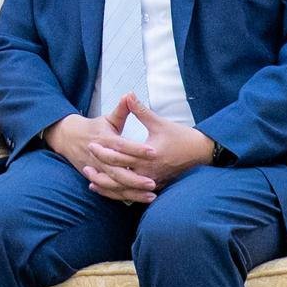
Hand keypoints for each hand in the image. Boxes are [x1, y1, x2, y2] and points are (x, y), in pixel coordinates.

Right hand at [44, 99, 157, 203]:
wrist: (69, 139)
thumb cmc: (94, 127)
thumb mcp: (108, 118)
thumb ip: (122, 109)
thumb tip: (130, 94)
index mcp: (105, 140)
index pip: (122, 146)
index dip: (137, 149)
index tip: (154, 152)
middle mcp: (100, 157)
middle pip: (118, 170)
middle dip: (136, 178)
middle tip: (153, 182)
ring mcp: (97, 169)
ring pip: (115, 184)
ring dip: (133, 191)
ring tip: (151, 195)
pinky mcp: (96, 178)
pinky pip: (111, 191)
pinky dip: (124, 196)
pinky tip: (140, 199)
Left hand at [85, 92, 213, 196]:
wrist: (201, 153)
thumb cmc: (180, 136)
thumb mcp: (159, 122)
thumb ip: (140, 110)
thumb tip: (129, 94)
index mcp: (148, 155)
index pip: (120, 154)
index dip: (104, 150)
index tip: (91, 143)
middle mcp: (148, 171)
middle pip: (118, 173)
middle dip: (100, 168)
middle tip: (85, 163)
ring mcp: (151, 181)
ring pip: (123, 188)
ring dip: (106, 185)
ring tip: (90, 179)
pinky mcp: (154, 186)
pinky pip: (132, 193)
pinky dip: (117, 192)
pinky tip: (106, 189)